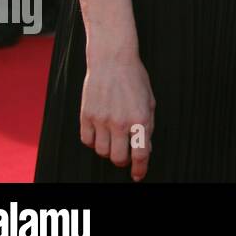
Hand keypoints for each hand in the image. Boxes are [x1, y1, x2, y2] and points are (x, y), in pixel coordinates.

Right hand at [79, 56, 155, 180]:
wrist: (112, 60)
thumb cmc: (134, 78)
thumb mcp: (149, 101)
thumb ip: (148, 126)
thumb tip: (145, 148)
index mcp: (140, 119)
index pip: (140, 154)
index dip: (139, 169)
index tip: (138, 176)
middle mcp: (120, 122)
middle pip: (118, 158)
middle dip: (123, 160)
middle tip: (126, 154)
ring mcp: (101, 120)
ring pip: (101, 152)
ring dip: (108, 151)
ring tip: (113, 140)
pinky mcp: (86, 116)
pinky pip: (87, 141)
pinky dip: (93, 142)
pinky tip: (100, 132)